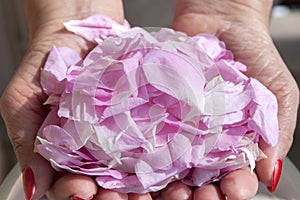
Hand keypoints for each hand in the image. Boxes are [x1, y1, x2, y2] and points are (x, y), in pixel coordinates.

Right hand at [0, 1, 150, 198]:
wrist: (82, 21)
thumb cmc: (48, 58)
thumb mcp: (22, 99)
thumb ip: (25, 140)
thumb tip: (34, 187)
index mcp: (66, 147)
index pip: (70, 182)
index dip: (75, 192)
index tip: (83, 192)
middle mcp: (96, 143)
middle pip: (106, 181)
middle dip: (113, 194)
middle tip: (122, 199)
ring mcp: (121, 129)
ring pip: (131, 165)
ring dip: (138, 181)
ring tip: (144, 189)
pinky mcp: (143, 112)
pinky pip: (152, 134)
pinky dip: (157, 149)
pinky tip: (163, 159)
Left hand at [159, 0, 298, 198]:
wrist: (222, 18)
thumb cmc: (254, 53)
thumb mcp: (279, 92)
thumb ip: (279, 131)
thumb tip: (270, 171)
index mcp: (236, 141)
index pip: (233, 176)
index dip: (232, 188)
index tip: (230, 191)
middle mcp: (205, 139)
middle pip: (199, 178)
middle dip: (197, 193)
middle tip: (193, 197)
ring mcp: (180, 125)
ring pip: (172, 164)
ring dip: (170, 183)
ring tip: (169, 189)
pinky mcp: (159, 109)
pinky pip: (151, 133)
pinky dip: (147, 151)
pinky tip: (146, 162)